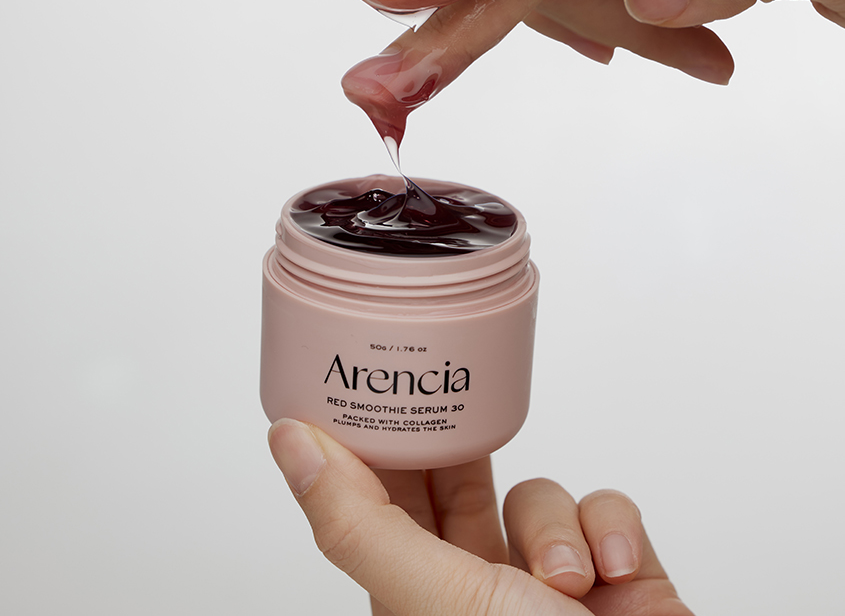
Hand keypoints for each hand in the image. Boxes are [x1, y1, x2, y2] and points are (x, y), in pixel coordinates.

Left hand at [269, 418, 691, 614]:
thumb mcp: (433, 598)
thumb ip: (358, 521)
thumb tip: (289, 444)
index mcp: (412, 595)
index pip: (374, 501)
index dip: (372, 445)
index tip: (372, 389)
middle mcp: (472, 587)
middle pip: (454, 486)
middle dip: (464, 454)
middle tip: (461, 411)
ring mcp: (542, 581)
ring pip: (534, 494)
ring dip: (553, 523)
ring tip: (567, 579)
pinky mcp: (609, 573)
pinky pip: (599, 505)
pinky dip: (611, 529)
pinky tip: (615, 573)